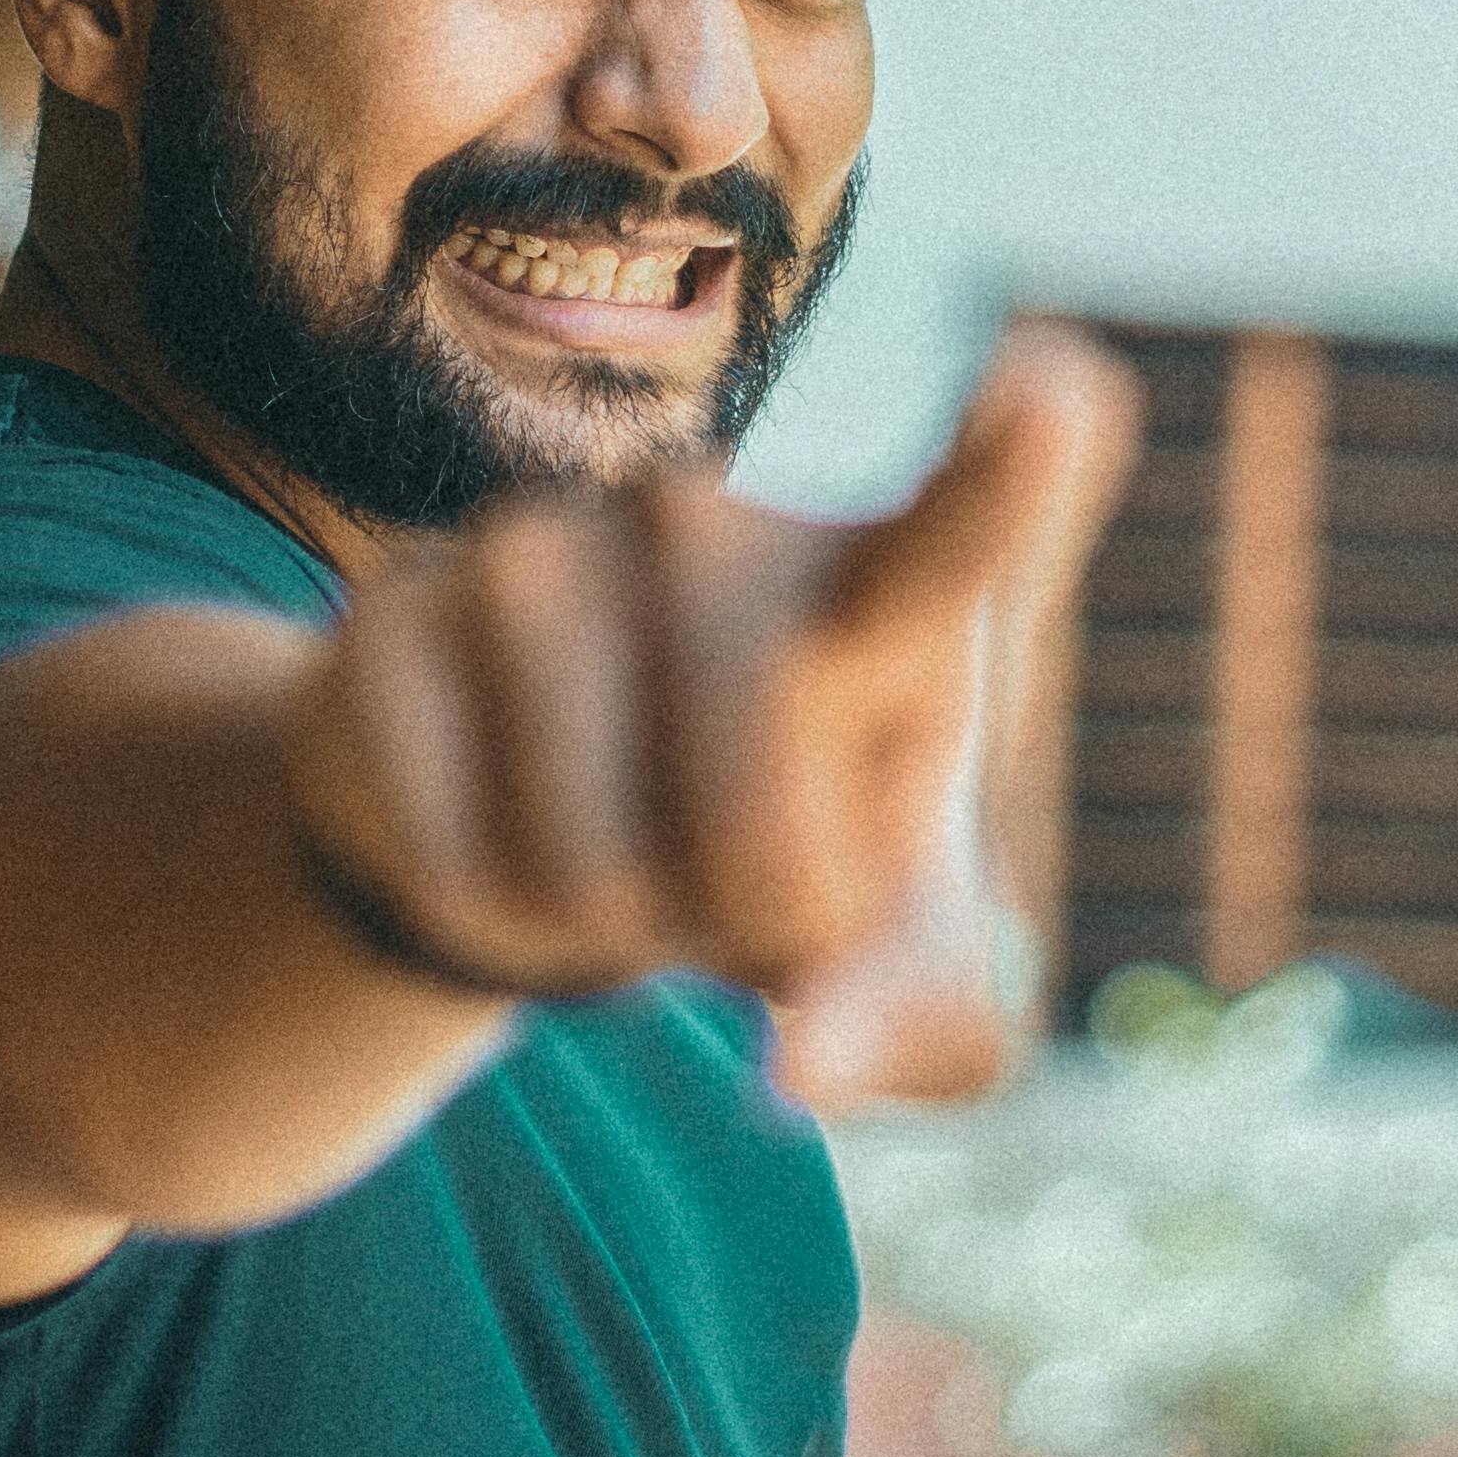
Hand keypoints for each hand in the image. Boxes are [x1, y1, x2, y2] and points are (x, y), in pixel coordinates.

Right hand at [283, 323, 1134, 1014]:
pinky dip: (478, 909)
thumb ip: (907, 1023)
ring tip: (608, 846)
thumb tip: (803, 1059)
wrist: (543, 826)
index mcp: (879, 591)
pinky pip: (449, 851)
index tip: (1061, 397)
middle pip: (758, 817)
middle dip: (752, 923)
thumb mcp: (890, 972)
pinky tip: (488, 829)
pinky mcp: (396, 608)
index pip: (956, 537)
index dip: (1008, 480)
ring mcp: (542, 541)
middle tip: (733, 896)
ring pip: (589, 863)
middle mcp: (713, 521)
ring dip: (607, 927)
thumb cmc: (776, 874)